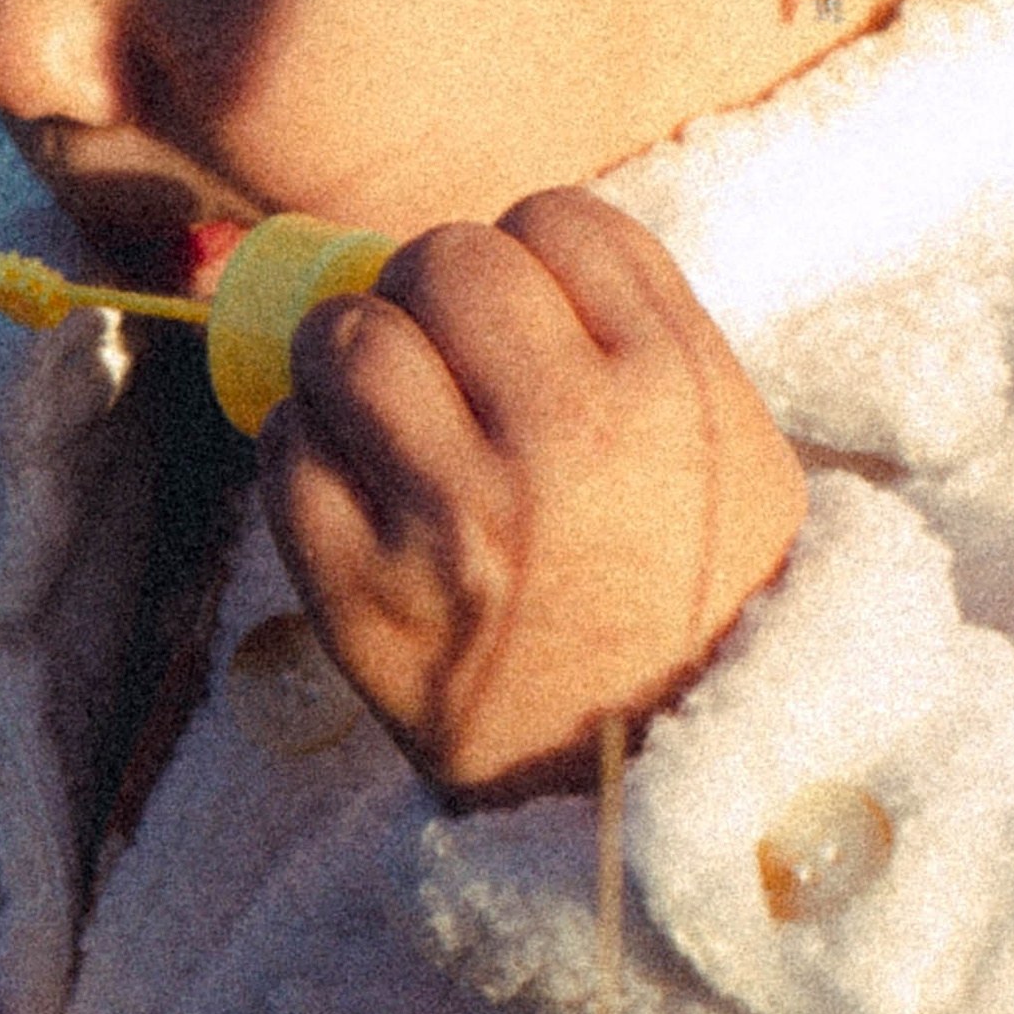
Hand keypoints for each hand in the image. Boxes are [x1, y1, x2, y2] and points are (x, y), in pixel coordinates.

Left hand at [257, 187, 804, 799]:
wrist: (667, 794)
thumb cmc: (694, 598)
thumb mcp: (727, 445)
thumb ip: (635, 329)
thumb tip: (501, 239)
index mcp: (670, 389)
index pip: (558, 219)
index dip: (532, 254)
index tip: (532, 308)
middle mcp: (563, 439)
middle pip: (445, 259)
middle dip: (433, 293)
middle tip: (444, 354)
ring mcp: (456, 520)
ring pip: (345, 337)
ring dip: (350, 354)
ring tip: (379, 403)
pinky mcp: (364, 597)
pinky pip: (286, 455)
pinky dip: (303, 453)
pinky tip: (349, 483)